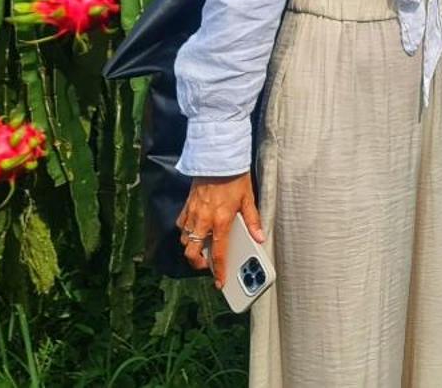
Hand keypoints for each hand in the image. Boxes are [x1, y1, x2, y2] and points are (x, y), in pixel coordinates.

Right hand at [177, 174, 262, 289]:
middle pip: (192, 252)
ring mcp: (193, 213)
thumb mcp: (248, 198)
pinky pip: (182, 225)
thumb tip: (259, 238)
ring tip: (202, 249)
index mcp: (221, 221)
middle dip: (198, 264)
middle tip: (207, 265)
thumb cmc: (234, 177)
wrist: (218, 158)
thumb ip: (253, 220)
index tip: (220, 282)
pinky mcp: (186, 206)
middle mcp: (204, 220)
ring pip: (185, 241)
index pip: (218, 253)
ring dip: (192, 248)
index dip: (219, 271)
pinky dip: (186, 232)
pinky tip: (194, 230)